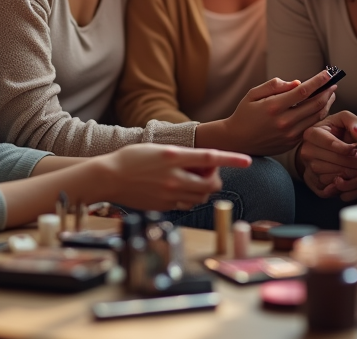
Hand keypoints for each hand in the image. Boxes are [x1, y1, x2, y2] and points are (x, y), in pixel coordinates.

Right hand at [97, 144, 250, 210]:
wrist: (107, 177)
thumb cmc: (132, 158)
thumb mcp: (159, 150)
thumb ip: (182, 157)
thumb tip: (203, 165)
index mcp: (173, 157)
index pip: (210, 158)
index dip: (232, 159)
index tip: (248, 160)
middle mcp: (174, 176)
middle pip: (210, 184)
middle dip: (215, 179)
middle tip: (208, 172)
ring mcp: (168, 194)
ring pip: (201, 197)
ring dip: (204, 190)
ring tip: (192, 180)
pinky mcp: (163, 207)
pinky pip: (186, 205)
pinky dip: (189, 198)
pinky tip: (179, 190)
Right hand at [212, 69, 337, 154]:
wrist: (237, 141)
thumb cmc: (244, 113)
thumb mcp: (253, 94)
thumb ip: (274, 86)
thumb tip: (297, 83)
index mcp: (274, 107)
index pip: (303, 91)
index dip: (318, 81)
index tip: (328, 72)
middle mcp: (284, 122)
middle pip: (315, 104)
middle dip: (327, 92)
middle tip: (333, 83)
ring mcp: (289, 135)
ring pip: (316, 117)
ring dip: (326, 104)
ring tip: (330, 94)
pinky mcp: (292, 143)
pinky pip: (310, 127)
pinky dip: (318, 116)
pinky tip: (320, 108)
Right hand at [296, 111, 356, 198]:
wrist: (322, 147)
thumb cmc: (335, 132)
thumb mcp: (343, 120)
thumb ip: (352, 121)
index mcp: (312, 133)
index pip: (330, 144)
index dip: (348, 149)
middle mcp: (306, 151)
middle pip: (331, 161)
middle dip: (351, 163)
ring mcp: (307, 167)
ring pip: (330, 175)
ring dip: (347, 174)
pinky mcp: (311, 181)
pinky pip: (328, 187)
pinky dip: (341, 184)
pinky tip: (349, 177)